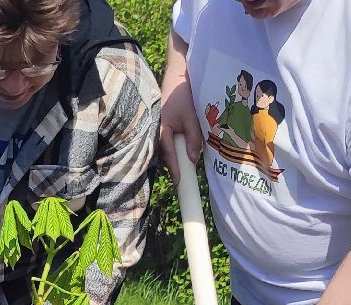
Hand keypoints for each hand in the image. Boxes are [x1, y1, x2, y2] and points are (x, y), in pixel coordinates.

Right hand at [156, 36, 203, 172]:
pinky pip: (166, 142)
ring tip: (183, 166)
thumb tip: (192, 160)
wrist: (176, 77)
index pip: (169, 154)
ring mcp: (157, 128)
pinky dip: (173, 148)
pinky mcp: (161, 126)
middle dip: (174, 166)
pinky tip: (181, 150)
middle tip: (183, 178)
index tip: (180, 182)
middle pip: (165, 155)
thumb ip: (193, 138)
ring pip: (165, 149)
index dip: (175, 169)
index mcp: (163, 129)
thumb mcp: (193, 117)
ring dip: (174, 157)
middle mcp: (157, 131)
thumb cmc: (184, 96)